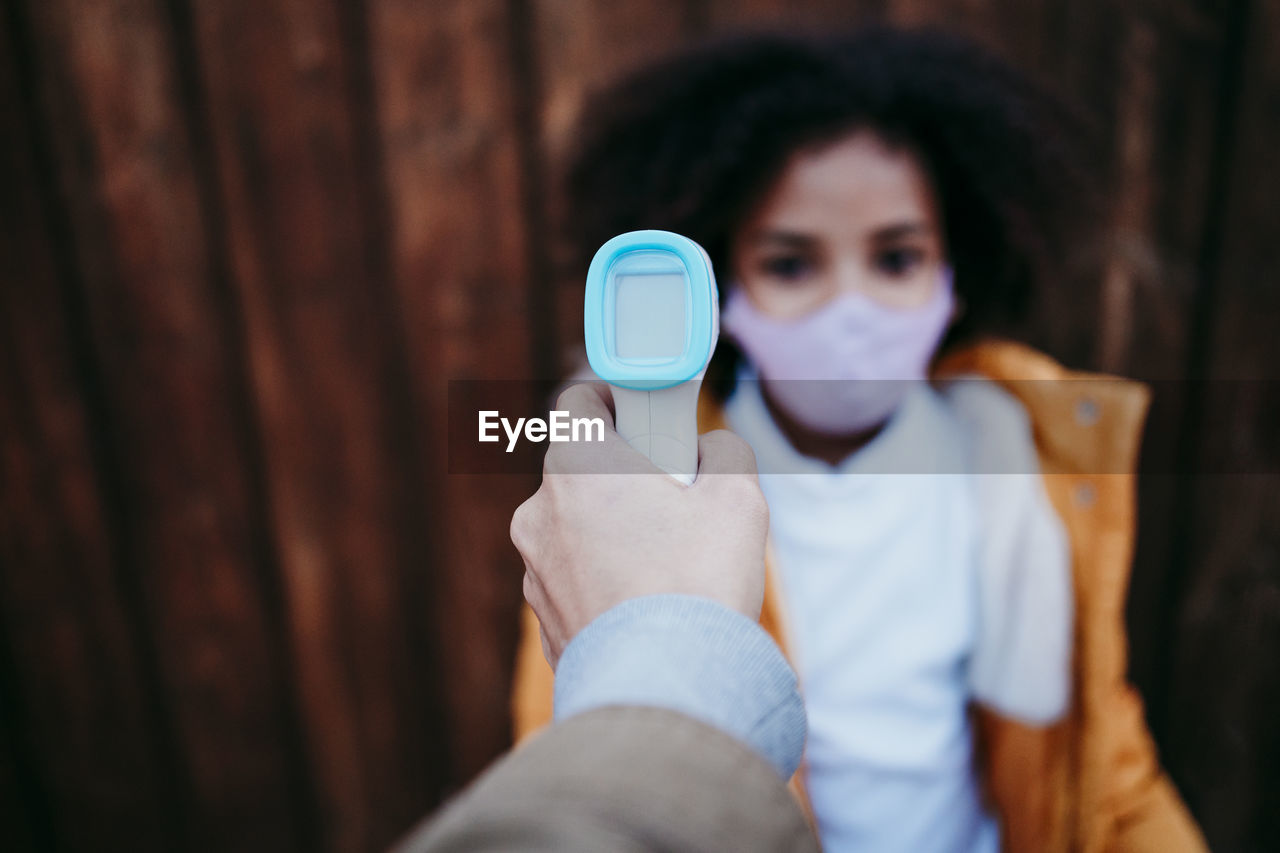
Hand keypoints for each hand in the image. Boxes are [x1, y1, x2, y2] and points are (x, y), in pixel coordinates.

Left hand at [511, 382, 768, 668]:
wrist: (667, 688)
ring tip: (668, 562)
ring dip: (612, 530)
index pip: (577, 402)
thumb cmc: (698, 581)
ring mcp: (534, 569)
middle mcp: (539, 512)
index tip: (647, 417)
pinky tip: (648, 604)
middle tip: (674, 495)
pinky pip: (575, 579)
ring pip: (575, 527)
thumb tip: (712, 452)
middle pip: (579, 469)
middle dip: (623, 474)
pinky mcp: (542, 618)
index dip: (615, 400)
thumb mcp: (738, 498)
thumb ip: (724, 453)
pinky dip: (604, 579)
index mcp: (576, 465)